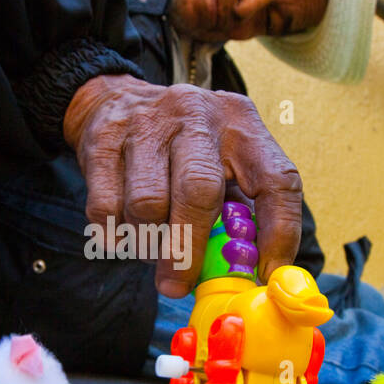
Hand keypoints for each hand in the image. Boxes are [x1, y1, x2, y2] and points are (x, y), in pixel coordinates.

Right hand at [63, 75, 302, 295]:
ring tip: (151, 249)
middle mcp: (197, 116)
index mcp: (241, 125)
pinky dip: (116, 234)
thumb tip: (248, 272)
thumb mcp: (222, 160)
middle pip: (199, 191)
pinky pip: (106, 207)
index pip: (277, 180)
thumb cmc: (183, 147)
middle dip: (189, 250)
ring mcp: (147, 124)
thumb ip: (237, 207)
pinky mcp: (104, 139)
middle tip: (179, 285)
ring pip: (147, 203)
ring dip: (148, 242)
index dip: (279, 232)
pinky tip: (124, 233)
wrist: (117, 98)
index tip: (266, 272)